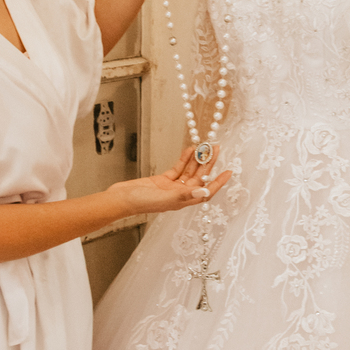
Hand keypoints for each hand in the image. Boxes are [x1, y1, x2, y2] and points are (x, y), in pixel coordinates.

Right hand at [113, 145, 231, 215]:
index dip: (218, 182)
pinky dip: (183, 159)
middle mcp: (179, 194)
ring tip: (205, 146)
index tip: (229, 171)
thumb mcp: (164, 198)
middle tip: (216, 148)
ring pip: (189, 172)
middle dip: (208, 164)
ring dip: (197, 160)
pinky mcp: (162, 180)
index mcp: (182, 201)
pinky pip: (177, 168)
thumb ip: (184, 194)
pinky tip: (189, 150)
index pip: (206, 192)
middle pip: (199, 178)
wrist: (120, 199)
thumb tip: (204, 191)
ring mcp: (171, 187)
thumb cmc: (139, 202)